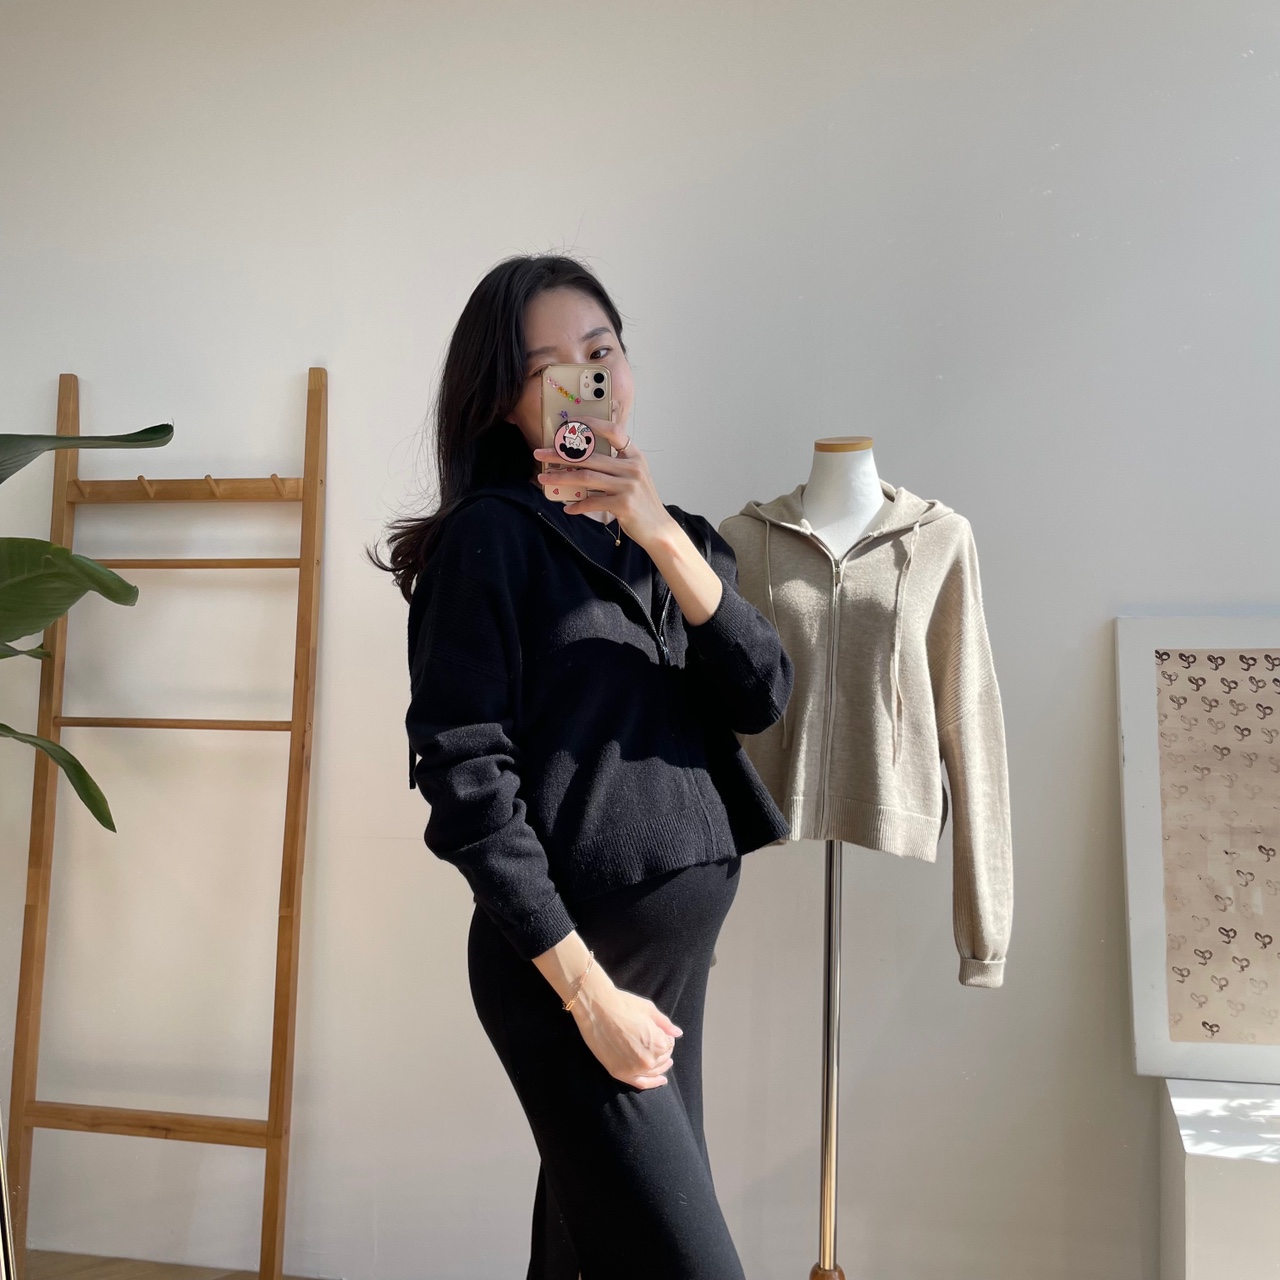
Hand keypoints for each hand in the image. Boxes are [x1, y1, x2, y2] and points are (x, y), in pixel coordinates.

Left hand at [533, 403, 677, 550]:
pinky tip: (568, 508)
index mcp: (635, 456)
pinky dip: (577, 505)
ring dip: (561, 477)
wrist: (659, 529)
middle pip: (589, 456)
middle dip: (560, 454)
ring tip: (544, 478)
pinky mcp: (623, 504)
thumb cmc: (641, 503)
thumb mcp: (634, 478)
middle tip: (540, 453)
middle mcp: (632, 468)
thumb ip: (615, 466)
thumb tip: (581, 460)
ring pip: (586, 477)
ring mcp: (628, 486)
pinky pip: (592, 501)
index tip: (569, 423)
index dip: (591, 423)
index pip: (613, 431)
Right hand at [570, 968, 683, 1089]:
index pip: (669, 1045)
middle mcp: (648, 1060)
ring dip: (660, 1066)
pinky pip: (640, 1083)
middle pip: (662, 1059)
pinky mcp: (619, 1073)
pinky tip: (661, 1080)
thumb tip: (678, 1034)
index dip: (666, 1037)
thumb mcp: (649, 1010)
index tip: (661, 1032)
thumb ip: (665, 1024)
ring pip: (653, 1072)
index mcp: (658, 1043)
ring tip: (666, 1062)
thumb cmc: (623, 1004)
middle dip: (663, 1051)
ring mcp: (633, 1069)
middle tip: (658, 1042)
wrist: (596, 1008)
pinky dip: (652, 1083)